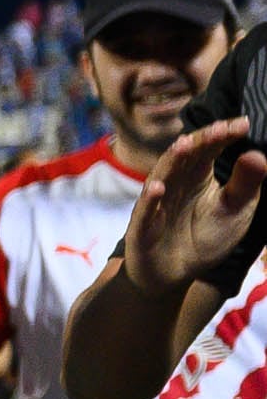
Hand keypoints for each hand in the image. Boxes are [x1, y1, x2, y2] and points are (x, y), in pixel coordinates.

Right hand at [118, 118, 266, 293]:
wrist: (175, 273)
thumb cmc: (205, 237)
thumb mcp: (235, 210)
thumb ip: (246, 184)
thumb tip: (257, 154)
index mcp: (198, 174)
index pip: (210, 149)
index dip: (223, 135)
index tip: (242, 124)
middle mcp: (175, 182)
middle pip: (186, 156)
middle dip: (201, 141)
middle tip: (220, 129)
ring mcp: (157, 202)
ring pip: (163, 176)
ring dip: (172, 160)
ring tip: (185, 145)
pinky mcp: (143, 227)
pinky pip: (146, 211)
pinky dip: (150, 200)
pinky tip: (158, 188)